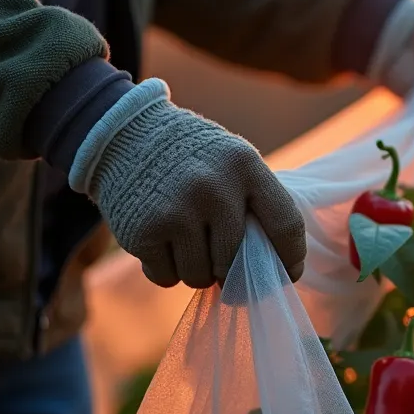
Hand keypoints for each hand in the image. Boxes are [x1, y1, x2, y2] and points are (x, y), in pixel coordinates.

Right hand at [77, 80, 305, 287]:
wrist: (123, 135)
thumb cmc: (191, 157)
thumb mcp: (231, 160)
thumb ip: (254, 204)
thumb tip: (275, 271)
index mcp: (245, 165)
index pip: (286, 224)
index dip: (290, 257)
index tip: (289, 272)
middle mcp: (213, 187)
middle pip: (236, 261)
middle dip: (229, 268)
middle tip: (218, 256)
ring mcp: (176, 211)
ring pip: (201, 276)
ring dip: (196, 270)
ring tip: (186, 241)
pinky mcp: (143, 232)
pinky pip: (166, 278)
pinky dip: (166, 270)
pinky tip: (161, 242)